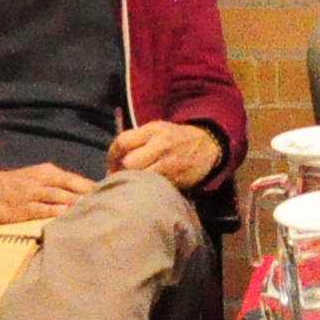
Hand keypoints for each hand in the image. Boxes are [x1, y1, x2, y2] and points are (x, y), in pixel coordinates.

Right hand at [0, 161, 99, 225]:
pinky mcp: (22, 208)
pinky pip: (40, 209)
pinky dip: (53, 212)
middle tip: (109, 202)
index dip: (93, 186)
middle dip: (89, 194)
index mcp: (49, 172)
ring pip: (57, 196)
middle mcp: (43, 180)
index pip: (76, 179)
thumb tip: (88, 193)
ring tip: (92, 208)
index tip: (113, 193)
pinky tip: (65, 215)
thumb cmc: (20, 185)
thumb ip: (62, 185)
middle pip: (71, 186)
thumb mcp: (41, 178)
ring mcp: (32, 194)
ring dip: (74, 202)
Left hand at [109, 121, 225, 189]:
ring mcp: (169, 164)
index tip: (112, 165)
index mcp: (153, 130)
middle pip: (130, 163)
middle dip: (122, 171)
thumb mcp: (156, 130)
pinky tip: (145, 188)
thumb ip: (136, 140)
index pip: (122, 142)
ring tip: (131, 183)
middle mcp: (161, 145)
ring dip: (132, 181)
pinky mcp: (175, 180)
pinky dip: (145, 188)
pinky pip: (152, 187)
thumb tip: (113, 161)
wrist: (207, 147)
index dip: (112, 156)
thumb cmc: (174, 139)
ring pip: (140, 177)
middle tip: (120, 176)